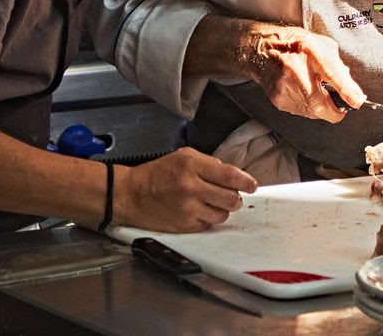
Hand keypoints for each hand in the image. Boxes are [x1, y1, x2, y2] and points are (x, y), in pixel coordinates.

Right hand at [112, 147, 257, 231]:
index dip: (245, 181)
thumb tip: (232, 174)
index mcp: (192, 165)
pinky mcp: (185, 225)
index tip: (252, 185)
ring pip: (222, 214)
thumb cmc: (156, 174)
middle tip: (232, 195)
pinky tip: (197, 210)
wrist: (131, 194)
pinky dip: (207, 218)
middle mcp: (191, 187)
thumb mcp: (182, 157)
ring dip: (221, 209)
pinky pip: (208, 224)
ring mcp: (188, 208)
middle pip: (231, 198)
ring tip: (209, 202)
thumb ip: (208, 163)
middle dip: (235, 198)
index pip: (229, 175)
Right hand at [251, 24, 365, 122]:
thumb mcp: (322, 45)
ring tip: (311, 85)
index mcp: (309, 50)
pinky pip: (302, 111)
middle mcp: (295, 71)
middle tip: (333, 96)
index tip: (356, 101)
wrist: (262, 49)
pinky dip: (306, 104)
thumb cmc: (296, 44)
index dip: (346, 90)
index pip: (331, 73)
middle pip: (322, 106)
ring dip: (319, 105)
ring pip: (313, 112)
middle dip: (334, 108)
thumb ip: (338, 67)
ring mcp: (284, 88)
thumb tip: (353, 92)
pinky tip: (299, 88)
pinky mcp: (278, 100)